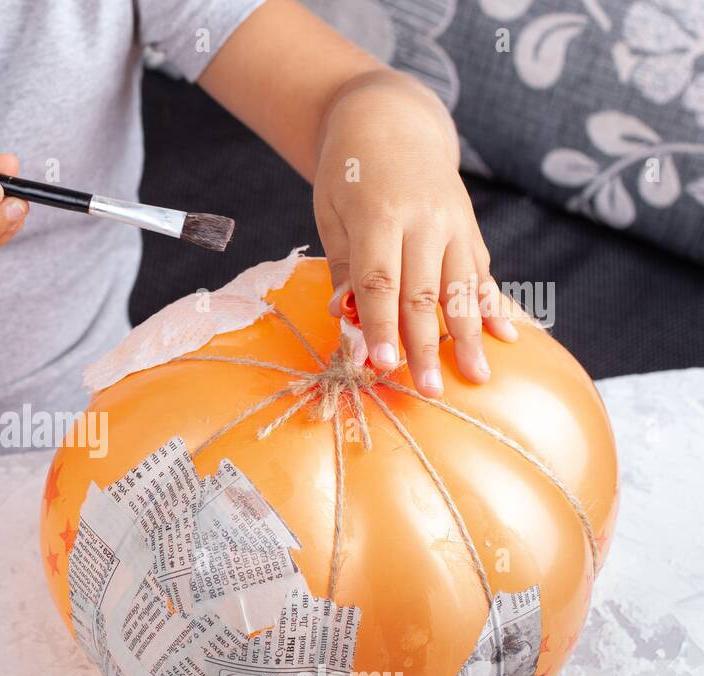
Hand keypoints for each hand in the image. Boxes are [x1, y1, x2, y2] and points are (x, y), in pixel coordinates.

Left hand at [313, 72, 523, 396]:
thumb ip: (344, 267)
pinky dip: (493, 305)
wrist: (391, 121)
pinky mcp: (470, 227)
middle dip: (425, 345)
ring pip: (462, 287)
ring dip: (468, 335)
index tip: (382, 366)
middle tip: (428, 390)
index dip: (382, 326)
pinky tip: (507, 335)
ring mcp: (454, 223)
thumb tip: (348, 317)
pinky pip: (482, 272)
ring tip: (477, 376)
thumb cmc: (349, 174)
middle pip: (424, 292)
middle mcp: (425, 219)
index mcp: (380, 215)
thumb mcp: (332, 214)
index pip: (381, 281)